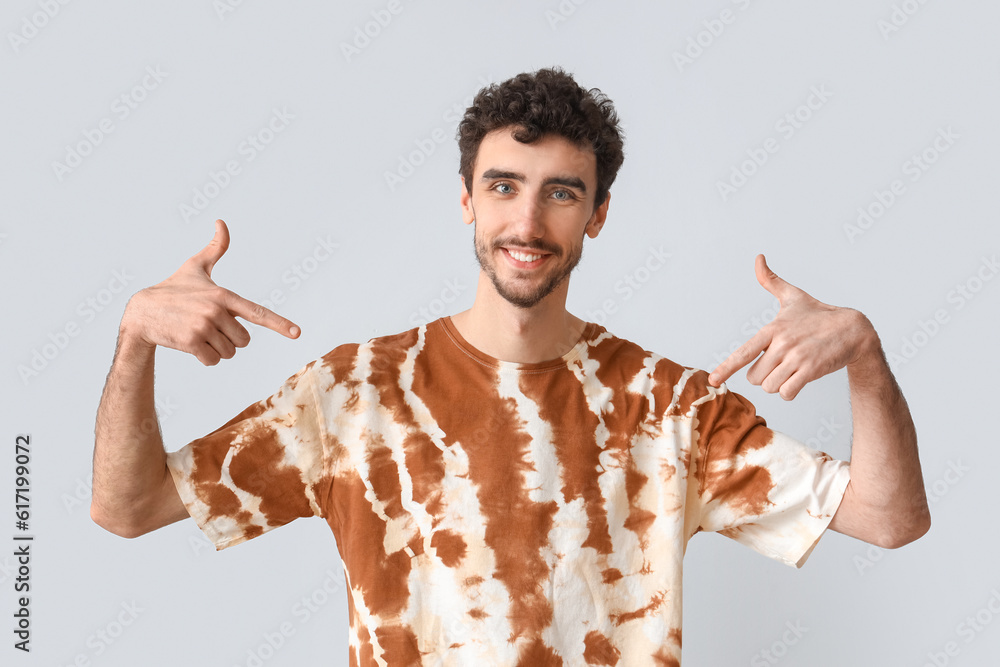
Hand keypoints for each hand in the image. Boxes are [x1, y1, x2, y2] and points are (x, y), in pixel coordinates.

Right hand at [120, 219, 299, 365]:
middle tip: (209, 327)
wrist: (142, 312)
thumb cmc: (174, 289)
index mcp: (224, 295)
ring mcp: (203, 327)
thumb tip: (221, 222)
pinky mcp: (191, 342)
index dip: (279, 324)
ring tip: (198, 334)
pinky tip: (192, 345)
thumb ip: (215, 249)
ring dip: (217, 349)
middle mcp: (216, 311)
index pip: (257, 312)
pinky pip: (213, 361)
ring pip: (229, 352)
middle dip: (230, 339)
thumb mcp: (195, 267)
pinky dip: (206, 358)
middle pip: (244, 341)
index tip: (297, 333)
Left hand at [708, 254, 878, 399]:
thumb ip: (771, 281)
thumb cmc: (819, 314)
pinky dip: (789, 392)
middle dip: (764, 376)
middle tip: (780, 365)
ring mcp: (796, 358)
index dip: (727, 367)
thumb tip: (759, 258)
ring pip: (770, 387)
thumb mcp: (793, 296)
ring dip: (777, 385)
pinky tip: (797, 381)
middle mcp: (782, 344)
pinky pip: (787, 393)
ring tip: (791, 370)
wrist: (854, 328)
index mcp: (772, 329)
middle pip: (755, 377)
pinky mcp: (811, 370)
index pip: (744, 352)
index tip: (713, 380)